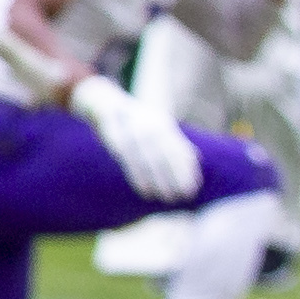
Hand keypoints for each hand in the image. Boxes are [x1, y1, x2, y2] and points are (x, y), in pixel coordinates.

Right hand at [72, 72, 202, 201]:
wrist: (104, 101)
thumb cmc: (135, 121)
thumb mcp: (157, 127)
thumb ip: (175, 143)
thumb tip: (195, 160)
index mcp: (163, 124)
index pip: (178, 149)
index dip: (185, 171)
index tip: (192, 191)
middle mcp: (150, 123)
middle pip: (163, 153)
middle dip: (172, 176)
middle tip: (178, 198)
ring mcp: (130, 126)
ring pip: (145, 155)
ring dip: (153, 177)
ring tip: (160, 196)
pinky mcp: (112, 131)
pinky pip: (125, 155)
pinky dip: (135, 173)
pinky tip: (142, 188)